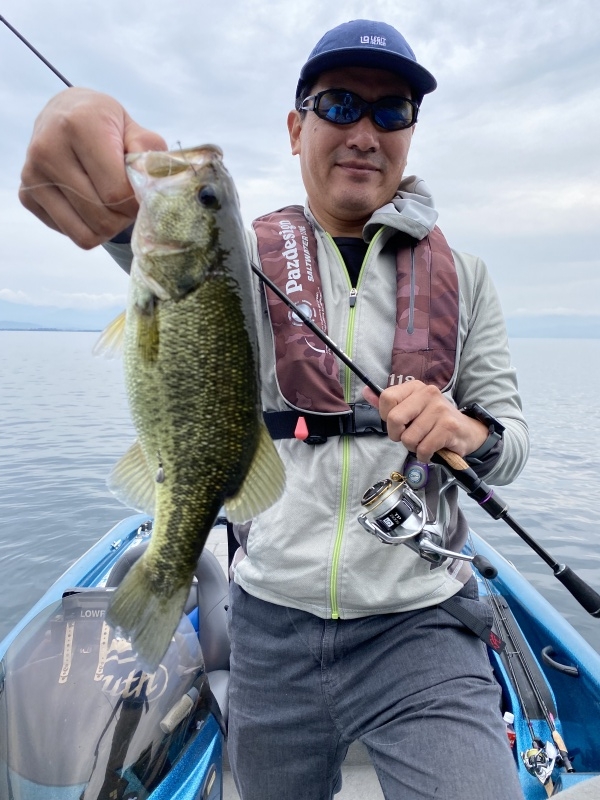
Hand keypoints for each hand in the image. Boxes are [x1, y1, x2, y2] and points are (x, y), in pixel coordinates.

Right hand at [19, 87, 167, 248]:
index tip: (141, 194)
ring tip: (112, 205)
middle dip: (124, 217)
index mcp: (79, 126)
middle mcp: (48, 149)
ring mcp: (32, 175)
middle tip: (128, 201)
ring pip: (85, 234)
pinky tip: (89, 201)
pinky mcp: (27, 195)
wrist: (65, 114)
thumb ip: (150, 156)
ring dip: (108, 228)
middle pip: (102, 218)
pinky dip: (87, 226)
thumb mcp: (134, 130)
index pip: (116, 193)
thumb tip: (152, 189)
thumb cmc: (107, 126)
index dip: (136, 203)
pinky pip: (71, 234)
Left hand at [363, 381, 487, 461]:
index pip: (387, 398)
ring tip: (424, 441)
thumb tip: (366, 391)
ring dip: (413, 447)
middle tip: (409, 436)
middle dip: (397, 435)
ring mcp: (439, 409)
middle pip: (394, 419)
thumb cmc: (433, 422)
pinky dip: (424, 455)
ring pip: (408, 438)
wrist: (466, 431)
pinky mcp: (448, 427)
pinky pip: (423, 448)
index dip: (387, 417)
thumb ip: (388, 403)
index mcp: (415, 387)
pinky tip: (432, 449)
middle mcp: (428, 393)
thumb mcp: (411, 408)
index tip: (398, 423)